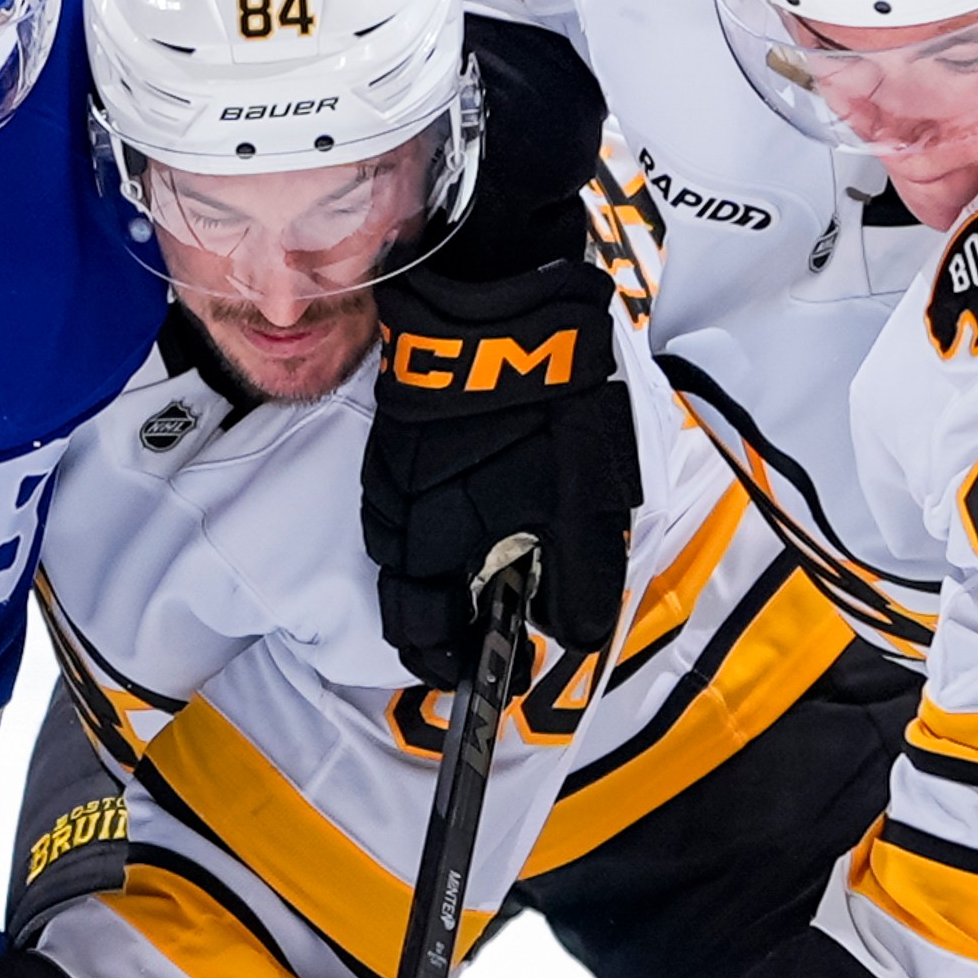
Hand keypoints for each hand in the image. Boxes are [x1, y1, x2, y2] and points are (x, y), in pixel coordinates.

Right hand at [363, 258, 643, 686]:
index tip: (473, 675)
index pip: (424, 632)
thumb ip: (578, 575)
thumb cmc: (546, 405)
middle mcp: (404, 519)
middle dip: (434, 628)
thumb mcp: (582, 497)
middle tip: (468, 640)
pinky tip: (450, 519)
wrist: (497, 302)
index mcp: (442, 543)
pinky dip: (420, 529)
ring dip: (425, 580)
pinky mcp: (397, 439)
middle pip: (403, 599)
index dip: (446, 662)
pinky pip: (397, 504)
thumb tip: (574, 636)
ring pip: (396, 552)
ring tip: (464, 586)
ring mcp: (394, 477)